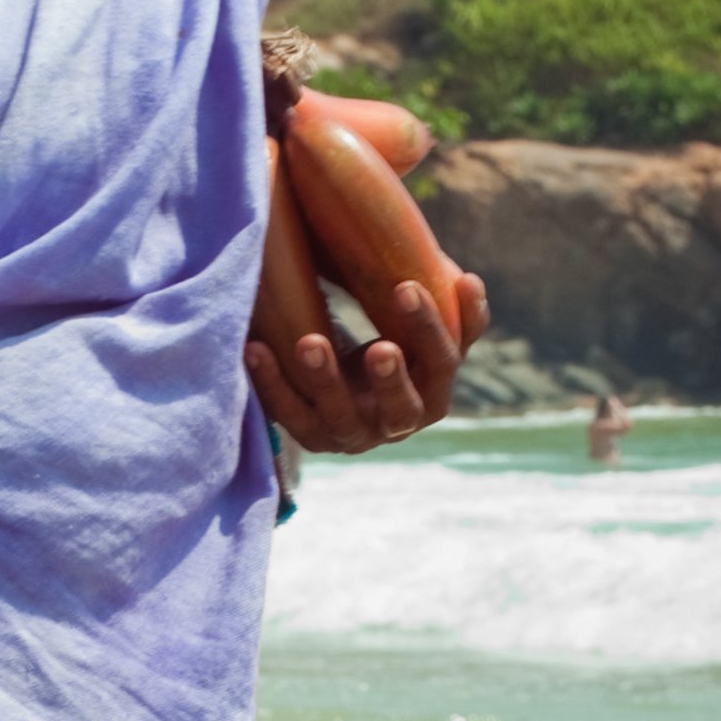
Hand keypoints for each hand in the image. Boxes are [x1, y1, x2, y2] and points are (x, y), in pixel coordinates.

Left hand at [247, 269, 488, 454]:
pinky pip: (291, 416)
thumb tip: (465, 281)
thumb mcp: (424, 323)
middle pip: (402, 407)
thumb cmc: (398, 338)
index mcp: (436, 390)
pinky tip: (255, 349)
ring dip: (326, 381)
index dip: (429, 329)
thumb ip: (451, 303)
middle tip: (381, 348)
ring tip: (309, 344)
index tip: (405, 288)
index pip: (443, 362)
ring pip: (342, 418)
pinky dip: (272, 384)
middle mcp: (401, 421)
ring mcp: (356, 435)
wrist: (355, 381)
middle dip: (391, 379)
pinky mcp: (315, 439)